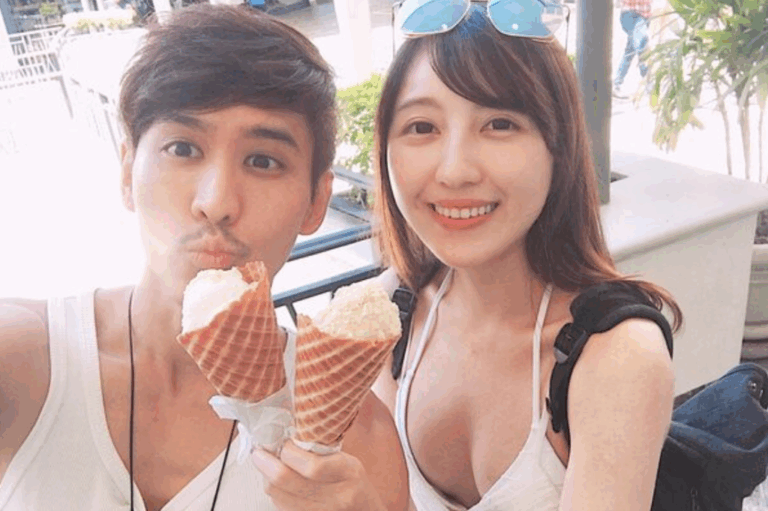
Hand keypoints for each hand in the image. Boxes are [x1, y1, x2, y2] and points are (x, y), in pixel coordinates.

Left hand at [252, 440, 387, 510]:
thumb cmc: (353, 482)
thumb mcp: (347, 460)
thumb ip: (320, 450)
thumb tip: (285, 436)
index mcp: (348, 472)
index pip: (312, 466)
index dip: (288, 453)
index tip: (281, 441)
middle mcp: (337, 497)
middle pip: (288, 482)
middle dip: (266, 464)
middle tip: (258, 452)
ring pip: (279, 496)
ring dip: (267, 478)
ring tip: (266, 465)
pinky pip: (282, 507)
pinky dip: (274, 493)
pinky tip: (276, 483)